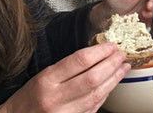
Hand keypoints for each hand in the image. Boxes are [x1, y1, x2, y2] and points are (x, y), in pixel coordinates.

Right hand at [0, 43, 128, 111]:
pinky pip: (94, 107)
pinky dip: (106, 94)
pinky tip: (112, 84)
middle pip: (93, 78)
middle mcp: (56, 97)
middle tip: (121, 55)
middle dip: (111, 64)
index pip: (80, 61)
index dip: (100, 51)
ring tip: (123, 68)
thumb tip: (96, 54)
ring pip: (97, 94)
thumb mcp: (43, 76)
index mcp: (47, 80)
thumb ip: (67, 67)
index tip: (111, 45)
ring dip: (114, 79)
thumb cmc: (29, 97)